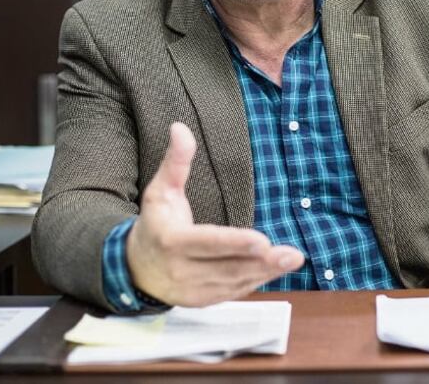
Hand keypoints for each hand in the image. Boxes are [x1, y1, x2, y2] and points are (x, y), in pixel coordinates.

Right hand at [126, 122, 304, 306]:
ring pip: (233, 282)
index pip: (206, 243)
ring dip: (265, 272)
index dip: (234, 244)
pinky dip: (257, 281)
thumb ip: (175, 161)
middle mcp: (181, 271)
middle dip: (261, 262)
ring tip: (293, 259)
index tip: (262, 241)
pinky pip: (233, 292)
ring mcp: (192, 291)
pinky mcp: (202, 301)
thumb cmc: (154, 223)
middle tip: (293, 255)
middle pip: (226, 267)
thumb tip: (180, 127)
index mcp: (171, 241)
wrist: (134, 268)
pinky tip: (277, 269)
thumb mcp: (160, 190)